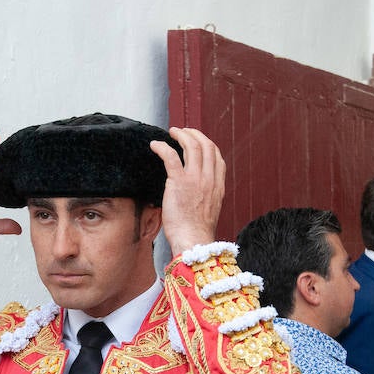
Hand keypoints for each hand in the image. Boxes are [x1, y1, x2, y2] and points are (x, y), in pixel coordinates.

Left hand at [150, 127, 224, 256]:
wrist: (193, 241)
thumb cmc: (197, 233)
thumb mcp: (210, 211)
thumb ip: (206, 197)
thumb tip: (197, 192)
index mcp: (218, 186)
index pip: (217, 156)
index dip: (206, 144)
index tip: (196, 141)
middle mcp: (209, 179)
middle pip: (206, 145)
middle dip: (194, 134)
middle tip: (182, 132)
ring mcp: (195, 179)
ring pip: (192, 146)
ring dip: (181, 135)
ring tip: (172, 132)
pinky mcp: (179, 182)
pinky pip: (171, 156)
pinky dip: (162, 146)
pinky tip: (155, 145)